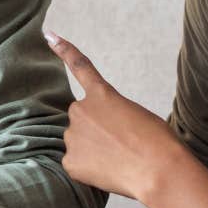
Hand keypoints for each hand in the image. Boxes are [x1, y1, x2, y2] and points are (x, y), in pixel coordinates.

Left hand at [47, 31, 186, 202]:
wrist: (158, 169)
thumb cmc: (158, 142)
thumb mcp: (136, 116)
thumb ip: (111, 116)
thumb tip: (97, 136)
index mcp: (102, 94)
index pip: (80, 66)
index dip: (64, 50)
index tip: (49, 35)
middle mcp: (80, 110)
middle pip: (81, 118)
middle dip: (95, 129)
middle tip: (120, 144)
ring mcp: (73, 135)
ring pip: (78, 142)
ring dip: (93, 150)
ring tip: (119, 159)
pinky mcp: (70, 161)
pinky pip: (76, 164)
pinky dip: (90, 170)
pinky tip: (109, 172)